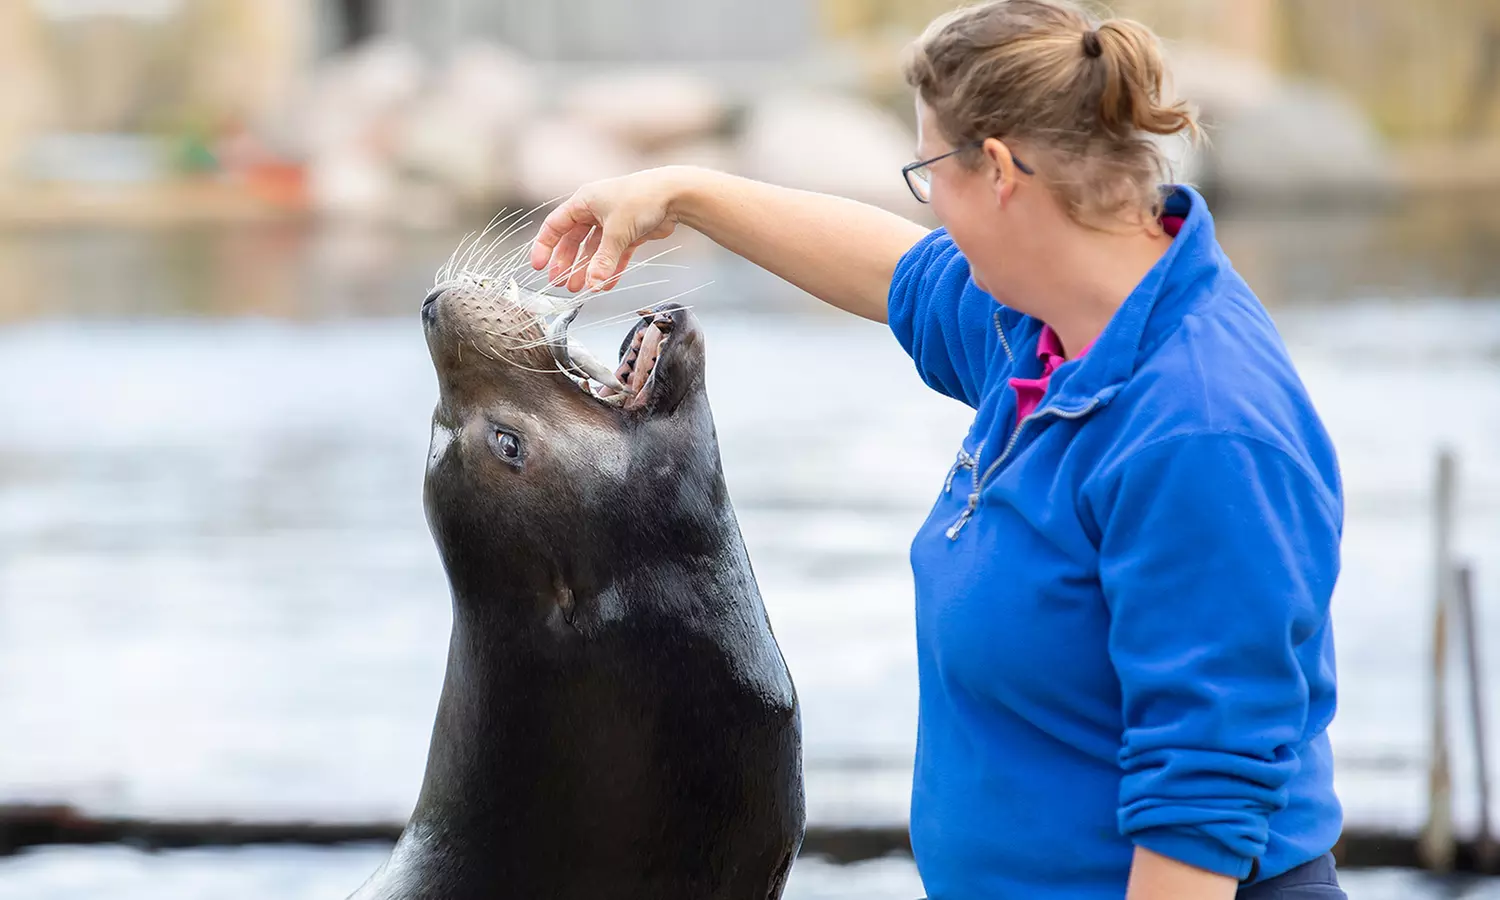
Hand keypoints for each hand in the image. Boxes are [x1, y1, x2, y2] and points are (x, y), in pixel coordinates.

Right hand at [528, 168, 687, 293]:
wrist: (674, 194)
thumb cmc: (641, 200)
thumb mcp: (617, 231)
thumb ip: (603, 260)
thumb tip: (593, 284)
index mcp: (584, 201)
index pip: (555, 225)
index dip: (545, 246)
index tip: (539, 267)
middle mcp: (595, 210)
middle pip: (573, 241)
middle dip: (567, 263)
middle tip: (561, 284)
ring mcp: (612, 222)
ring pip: (594, 250)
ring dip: (588, 269)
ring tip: (581, 289)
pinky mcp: (629, 232)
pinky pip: (614, 254)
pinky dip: (610, 268)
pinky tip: (605, 285)